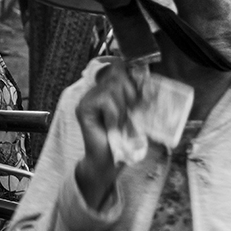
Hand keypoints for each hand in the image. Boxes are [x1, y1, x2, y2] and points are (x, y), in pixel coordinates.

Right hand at [74, 59, 140, 208]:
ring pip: (112, 88)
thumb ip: (136, 96)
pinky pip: (105, 99)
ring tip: (118, 123)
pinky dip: (114, 114)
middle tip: (127, 116)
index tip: (137, 97)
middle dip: (128, 96)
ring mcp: (87, 99)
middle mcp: (94, 92)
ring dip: (121, 108)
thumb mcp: (134, 113)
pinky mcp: (83, 108)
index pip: (118, 68)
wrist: (108, 162)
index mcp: (106, 90)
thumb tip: (147, 83)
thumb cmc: (122, 140)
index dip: (130, 79)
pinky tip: (111, 125)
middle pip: (116, 76)